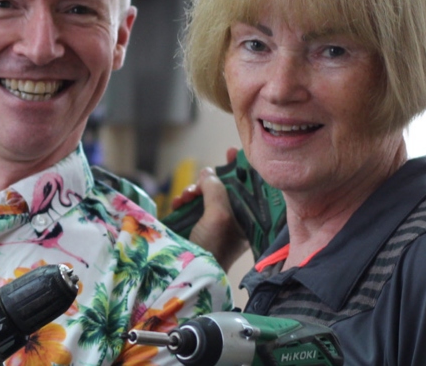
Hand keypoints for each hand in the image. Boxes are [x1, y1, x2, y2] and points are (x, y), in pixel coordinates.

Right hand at [174, 148, 249, 269]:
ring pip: (204, 195)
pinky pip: (191, 205)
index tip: (231, 152)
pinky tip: (178, 203)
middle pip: (223, 189)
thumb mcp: (219, 214)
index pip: (247, 189)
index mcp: (246, 221)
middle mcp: (231, 221)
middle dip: (209, 182)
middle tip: (200, 180)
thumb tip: (207, 172)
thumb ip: (216, 189)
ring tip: (185, 198)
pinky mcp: (194, 226)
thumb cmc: (212, 246)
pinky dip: (184, 201)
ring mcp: (211, 224)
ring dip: (193, 191)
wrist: (187, 272)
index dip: (240, 169)